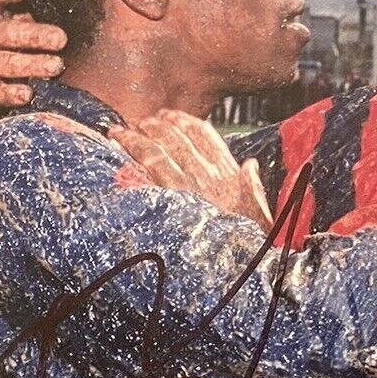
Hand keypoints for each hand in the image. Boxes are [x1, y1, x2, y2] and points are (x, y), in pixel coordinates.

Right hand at [0, 0, 68, 115]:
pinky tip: (28, 93)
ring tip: (55, 66)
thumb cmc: (33, 44)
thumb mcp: (40, 21)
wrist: (11, 85)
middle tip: (61, 39)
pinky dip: (9, 93)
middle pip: (1, 31)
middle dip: (32, 34)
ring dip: (28, 64)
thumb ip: (56, 6)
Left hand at [108, 110, 272, 229]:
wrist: (241, 261)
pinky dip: (130, 158)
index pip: (204, 135)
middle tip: (142, 120)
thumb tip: (250, 164)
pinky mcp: (170, 201)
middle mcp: (205, 174)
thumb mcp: (259, 208)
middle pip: (177, 139)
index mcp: (227, 173)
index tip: (170, 116)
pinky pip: (147, 172)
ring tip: (121, 131)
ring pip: (157, 151)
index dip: (185, 121)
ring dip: (137, 138)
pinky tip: (117, 151)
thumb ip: (252, 184)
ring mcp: (186, 187)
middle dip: (157, 125)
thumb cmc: (250, 238)